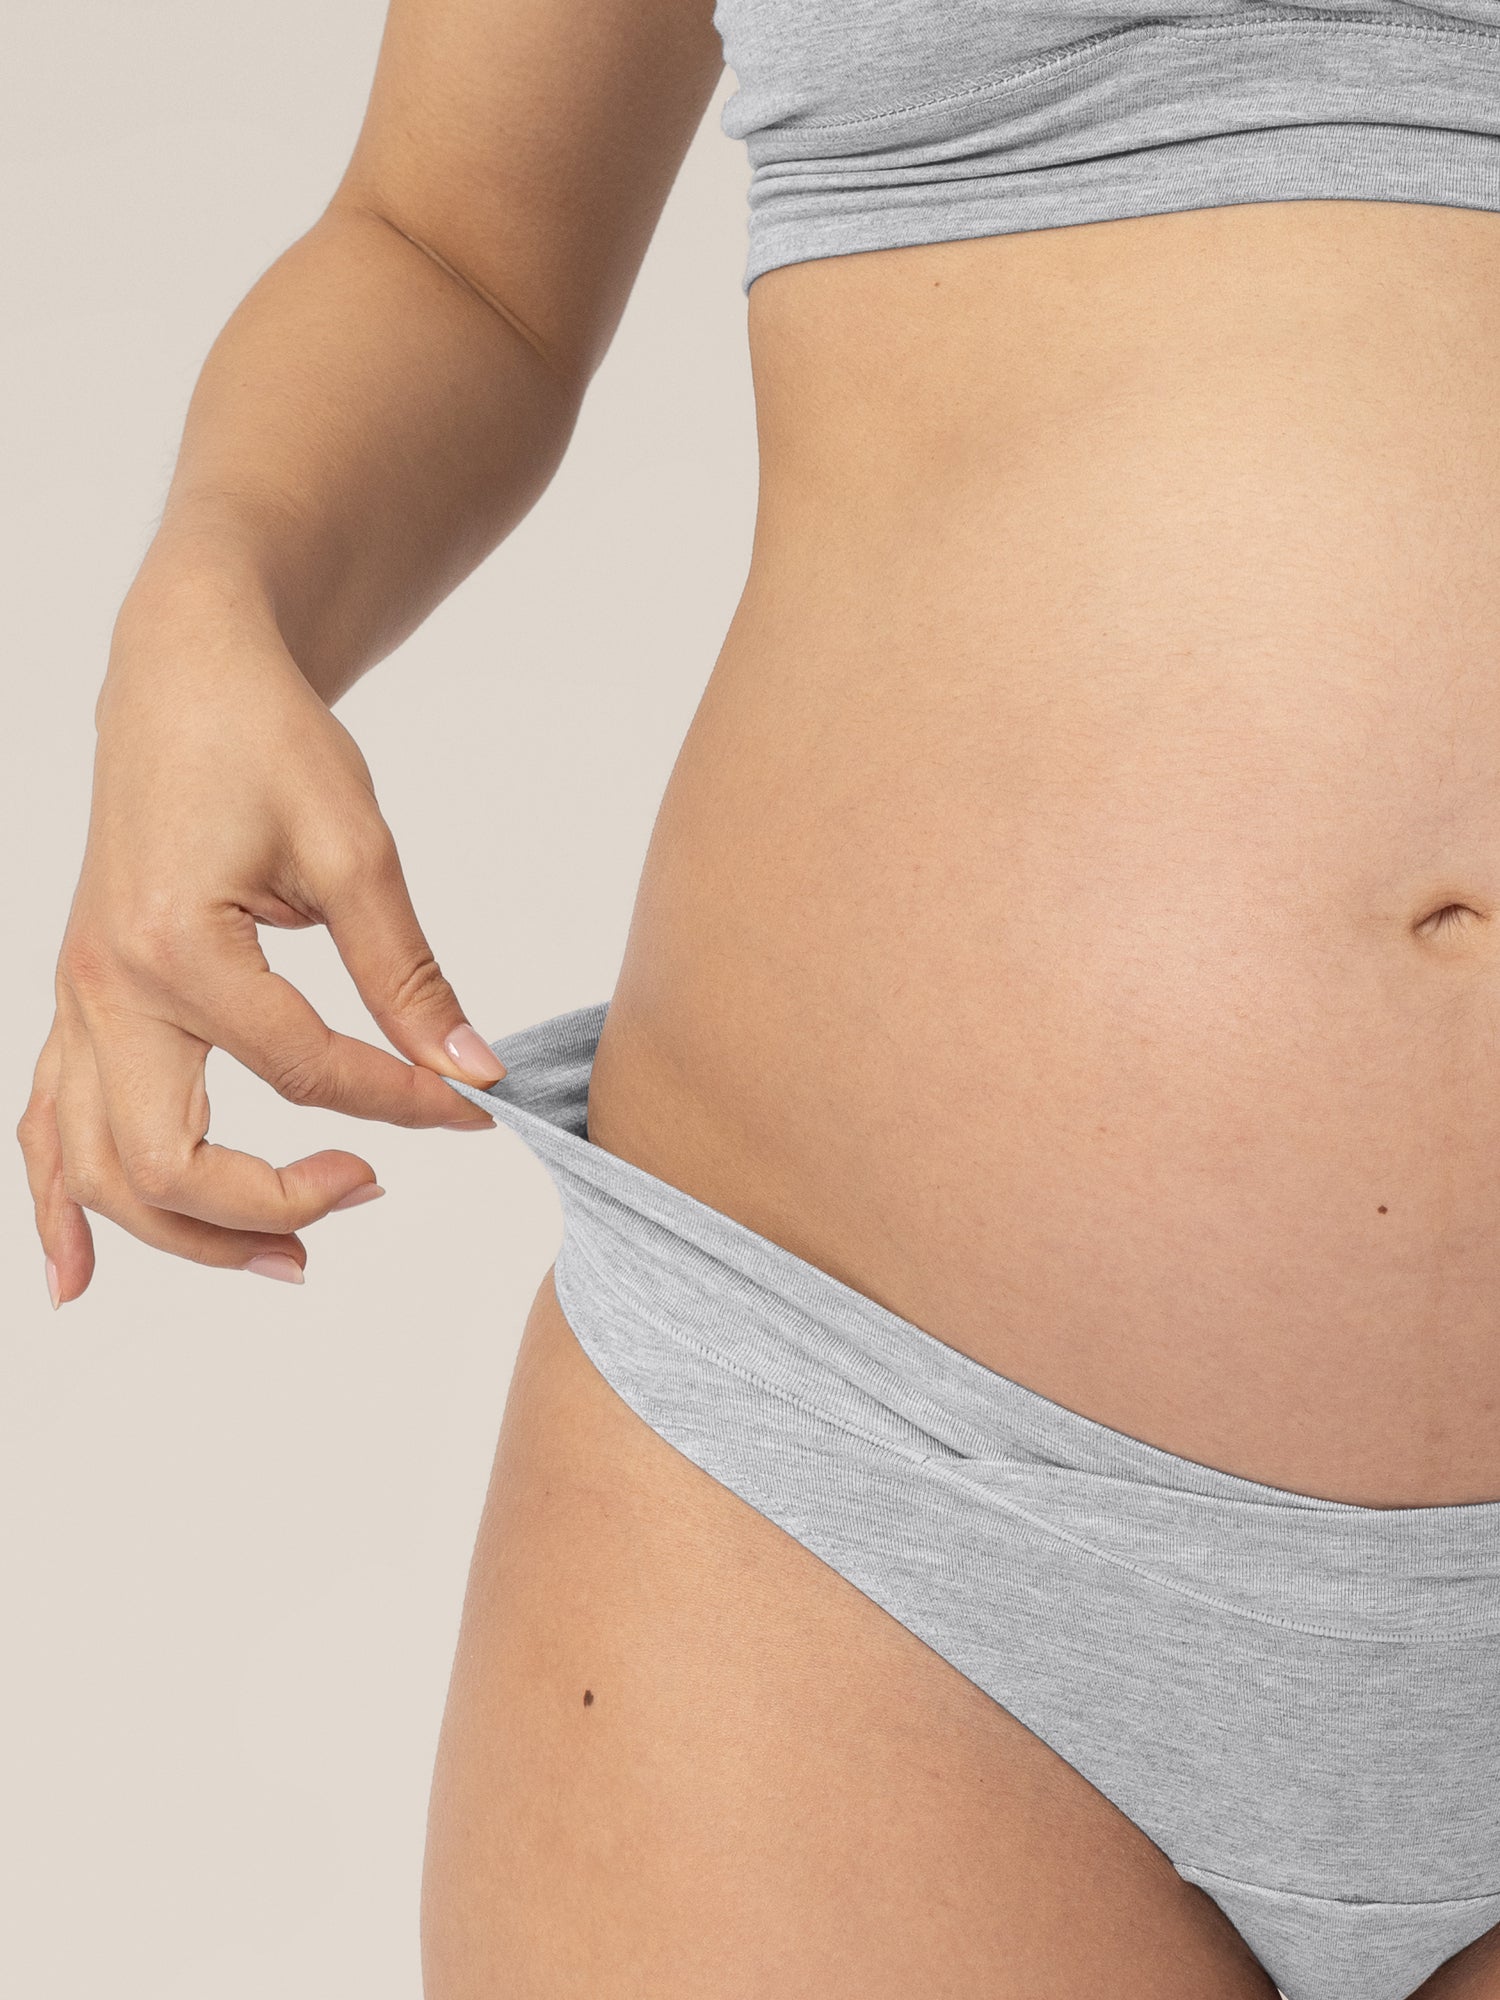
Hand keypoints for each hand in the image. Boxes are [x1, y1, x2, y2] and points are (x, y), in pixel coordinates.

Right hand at [17, 574, 502, 1306]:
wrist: (180, 676)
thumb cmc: (264, 740)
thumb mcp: (355, 848)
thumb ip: (405, 973)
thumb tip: (470, 1070)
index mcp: (177, 947)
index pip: (305, 1075)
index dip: (401, 1107)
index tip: (470, 1112)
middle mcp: (105, 987)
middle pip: (166, 1164)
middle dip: (275, 1206)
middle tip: (372, 1193)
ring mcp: (76, 999)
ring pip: (95, 1167)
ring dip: (180, 1236)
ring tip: (285, 1261)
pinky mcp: (76, 999)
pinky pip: (45, 1124)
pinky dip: (61, 1202)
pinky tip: (76, 1274)